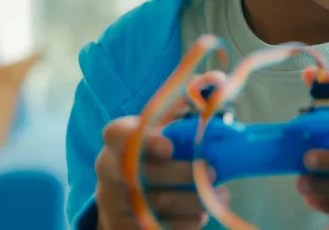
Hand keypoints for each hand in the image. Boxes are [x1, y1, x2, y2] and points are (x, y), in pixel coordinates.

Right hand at [94, 115, 229, 229]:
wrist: (123, 199)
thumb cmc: (150, 159)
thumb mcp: (158, 136)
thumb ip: (177, 124)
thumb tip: (208, 109)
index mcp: (115, 143)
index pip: (117, 134)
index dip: (145, 140)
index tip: (170, 147)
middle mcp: (108, 172)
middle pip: (141, 174)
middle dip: (182, 174)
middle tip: (213, 172)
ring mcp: (112, 203)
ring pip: (156, 204)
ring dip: (193, 200)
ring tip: (220, 194)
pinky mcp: (122, 227)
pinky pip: (158, 227)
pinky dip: (186, 223)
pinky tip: (203, 214)